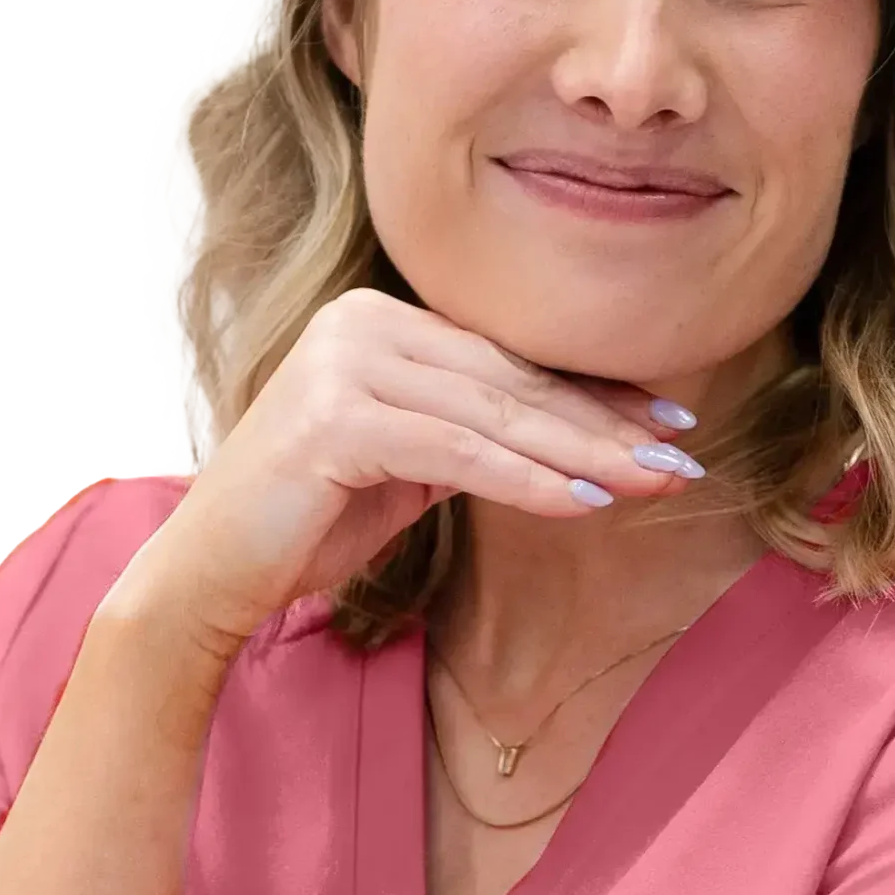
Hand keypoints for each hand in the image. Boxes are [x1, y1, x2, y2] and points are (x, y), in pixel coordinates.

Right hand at [93, 286, 704, 660]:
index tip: (671, 420)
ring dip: (585, 453)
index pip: (508, 361)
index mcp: (378, 321)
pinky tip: (586, 501)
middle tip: (684, 453)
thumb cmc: (308, 525)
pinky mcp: (335, 416)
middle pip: (510, 382)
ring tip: (655, 480)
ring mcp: (343, 363)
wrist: (210, 573)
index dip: (595, 392)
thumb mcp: (408, 467)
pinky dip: (526, 480)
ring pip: (494, 414)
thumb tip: (579, 435)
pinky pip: (457, 452)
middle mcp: (360, 322)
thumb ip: (474, 434)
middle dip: (606, 423)